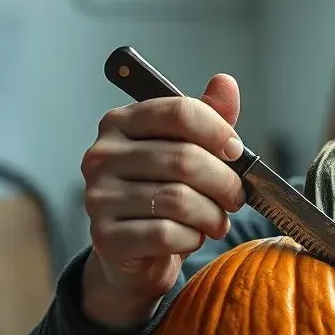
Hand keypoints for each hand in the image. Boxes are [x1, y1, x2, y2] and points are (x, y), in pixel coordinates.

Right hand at [79, 73, 246, 328]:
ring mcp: (98, 196)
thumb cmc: (166, 194)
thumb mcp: (189, 151)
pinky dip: (191, 239)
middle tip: (236, 197)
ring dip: (211, 215)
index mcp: (121, 123)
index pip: (180, 112)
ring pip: (178, 200)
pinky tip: (191, 237)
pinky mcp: (104, 237)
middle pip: (185, 159)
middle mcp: (101, 155)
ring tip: (216, 221)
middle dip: (224, 182)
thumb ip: (208, 118)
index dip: (218, 132)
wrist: (137, 252)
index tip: (237, 152)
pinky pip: (165, 234)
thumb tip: (225, 83)